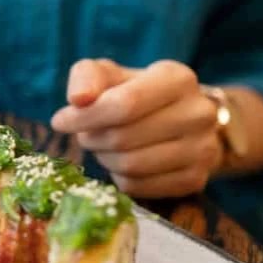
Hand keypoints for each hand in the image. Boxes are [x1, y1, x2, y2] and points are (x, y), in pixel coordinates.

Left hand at [51, 58, 222, 197]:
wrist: (180, 119)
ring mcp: (202, 149)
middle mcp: (198, 113)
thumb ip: (88, 77)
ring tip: (102, 146)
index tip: (60, 120)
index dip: (85, 116)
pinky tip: (120, 162)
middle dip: (93, 137)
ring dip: (104, 158)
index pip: (125, 104)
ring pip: (131, 165)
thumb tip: (78, 99)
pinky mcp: (196, 179)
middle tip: (85, 134)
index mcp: (178, 79)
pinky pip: (140, 187)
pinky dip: (119, 177)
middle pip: (124, 137)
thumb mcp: (110, 74)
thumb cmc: (135, 92)